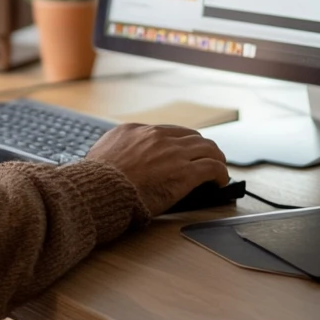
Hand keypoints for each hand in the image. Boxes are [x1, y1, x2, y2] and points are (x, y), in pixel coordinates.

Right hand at [86, 123, 228, 215]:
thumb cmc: (98, 178)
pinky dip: (221, 173)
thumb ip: (117, 148)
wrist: (101, 188)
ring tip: (218, 168)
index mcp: (136, 130)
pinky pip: (214, 167)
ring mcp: (174, 153)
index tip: (181, 151)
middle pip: (191, 136)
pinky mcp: (186, 172)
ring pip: (208, 148)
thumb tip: (120, 155)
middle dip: (200, 148)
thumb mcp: (102, 151)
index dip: (179, 142)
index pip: (167, 131)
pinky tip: (220, 181)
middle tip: (205, 158)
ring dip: (215, 158)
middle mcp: (158, 136)